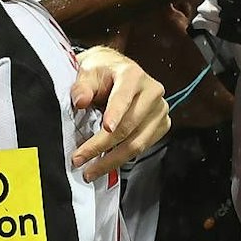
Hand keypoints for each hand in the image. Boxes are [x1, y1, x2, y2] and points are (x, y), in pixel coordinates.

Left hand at [68, 47, 169, 182]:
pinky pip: (143, 146)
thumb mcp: (87, 71)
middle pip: (128, 126)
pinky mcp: (161, 124)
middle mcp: (152, 91)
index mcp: (133, 75)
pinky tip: (106, 163)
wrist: (116, 70)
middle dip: (102, 146)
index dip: (115, 114)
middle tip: (80, 159)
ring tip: (90, 170)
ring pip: (137, 143)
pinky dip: (123, 158)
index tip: (105, 128)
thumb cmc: (101, 71)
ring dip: (112, 160)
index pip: (124, 97)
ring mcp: (159, 109)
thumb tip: (80, 101)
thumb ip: (82, 86)